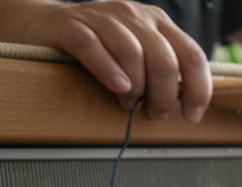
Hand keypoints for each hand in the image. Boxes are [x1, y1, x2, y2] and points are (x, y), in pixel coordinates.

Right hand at [25, 0, 210, 121]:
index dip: (198, 89)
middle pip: (164, 58)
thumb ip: (160, 73)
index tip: (192, 116)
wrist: (42, 25)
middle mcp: (133, 14)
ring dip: (136, 88)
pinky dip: (108, 70)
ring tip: (128, 104)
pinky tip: (117, 87)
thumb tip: (186, 107)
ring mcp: (102, 16)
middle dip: (164, 94)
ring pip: (132, 54)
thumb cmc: (98, 48)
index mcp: (157, 22)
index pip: (192, 54)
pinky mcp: (70, 24)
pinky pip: (93, 47)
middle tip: (155, 113)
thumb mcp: (137, 55)